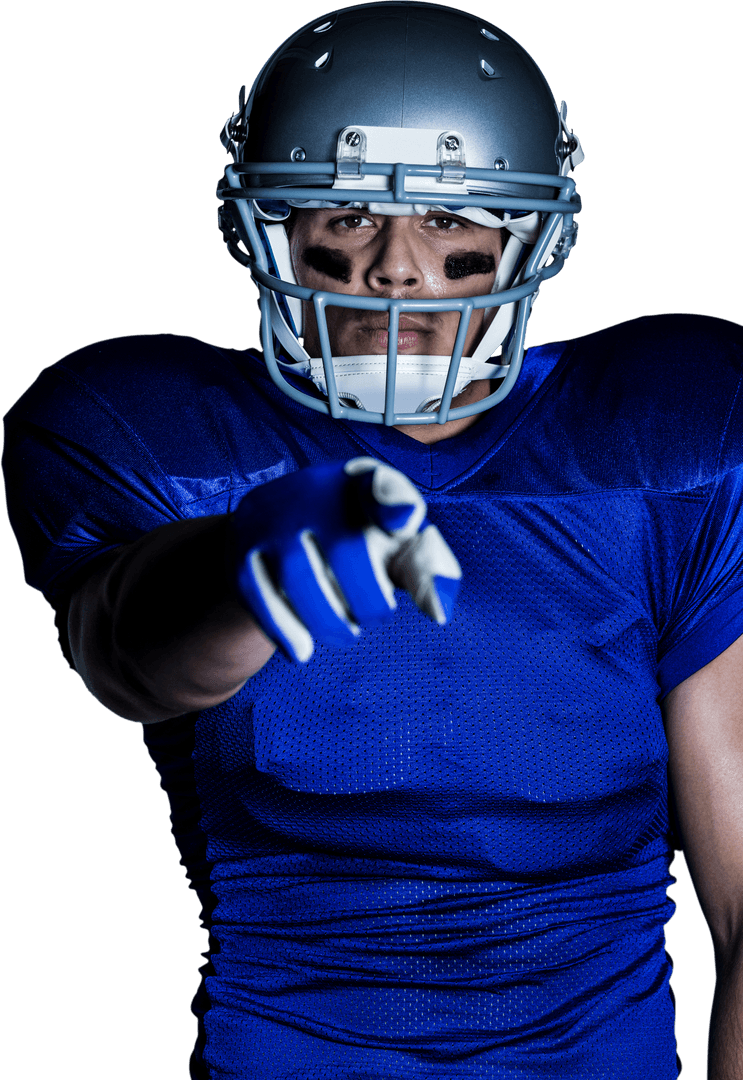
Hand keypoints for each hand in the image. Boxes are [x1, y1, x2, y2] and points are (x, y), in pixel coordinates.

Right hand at [231, 457, 461, 661]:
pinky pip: (259, 596)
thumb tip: (438, 613)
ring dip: (328, 620)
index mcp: (358, 482)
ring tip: (344, 634)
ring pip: (300, 578)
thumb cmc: (353, 540)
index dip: (396, 503)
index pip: (382, 486)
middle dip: (367, 600)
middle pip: (347, 551)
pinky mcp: (240, 551)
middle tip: (374, 617)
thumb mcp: (393, 544)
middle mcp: (311, 491)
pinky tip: (302, 652)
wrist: (276, 531)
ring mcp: (270, 519)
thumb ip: (424, 569)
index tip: (405, 524)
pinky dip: (283, 630)